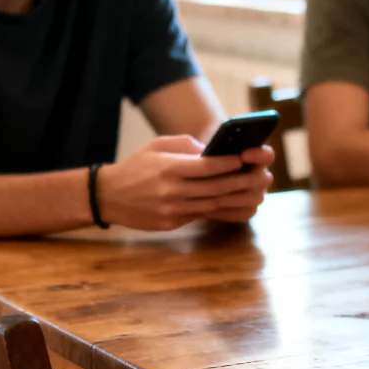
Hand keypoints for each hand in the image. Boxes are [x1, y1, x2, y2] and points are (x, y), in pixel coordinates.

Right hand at [95, 135, 273, 229]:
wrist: (108, 196)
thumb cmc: (136, 166)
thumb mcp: (156, 146)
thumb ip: (185, 145)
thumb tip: (213, 150)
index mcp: (168, 168)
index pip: (206, 167)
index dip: (229, 164)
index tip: (245, 159)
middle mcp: (171, 191)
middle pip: (215, 188)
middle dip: (241, 182)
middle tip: (260, 176)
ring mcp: (171, 210)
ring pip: (212, 205)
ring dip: (236, 198)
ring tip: (254, 191)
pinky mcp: (171, 223)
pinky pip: (201, 216)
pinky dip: (220, 210)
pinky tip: (235, 203)